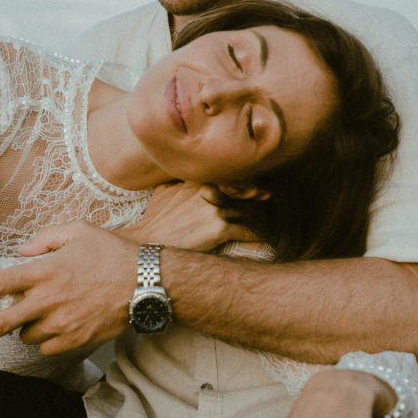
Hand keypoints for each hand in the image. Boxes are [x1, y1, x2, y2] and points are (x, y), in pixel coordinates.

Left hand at [0, 222, 137, 356]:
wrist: (149, 284)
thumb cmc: (113, 253)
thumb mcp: (79, 231)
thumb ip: (45, 238)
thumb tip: (22, 251)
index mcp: (44, 272)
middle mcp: (48, 302)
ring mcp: (62, 325)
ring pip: (26, 335)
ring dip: (25, 325)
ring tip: (47, 308)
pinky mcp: (75, 341)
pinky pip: (47, 346)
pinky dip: (47, 336)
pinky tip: (64, 320)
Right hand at [118, 181, 261, 250]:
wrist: (147, 239)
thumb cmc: (153, 218)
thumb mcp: (164, 191)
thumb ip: (181, 182)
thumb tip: (183, 180)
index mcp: (200, 180)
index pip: (232, 177)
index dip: (246, 184)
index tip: (257, 189)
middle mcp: (211, 191)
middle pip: (245, 192)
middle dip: (258, 198)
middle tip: (268, 201)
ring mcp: (217, 209)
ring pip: (250, 211)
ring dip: (261, 218)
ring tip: (269, 223)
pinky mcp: (220, 228)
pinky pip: (249, 231)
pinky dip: (259, 235)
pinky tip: (266, 238)